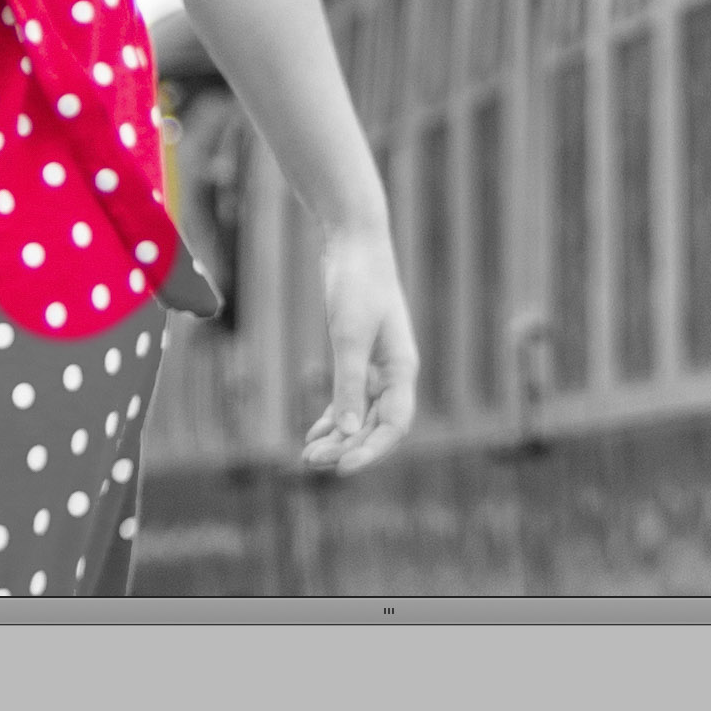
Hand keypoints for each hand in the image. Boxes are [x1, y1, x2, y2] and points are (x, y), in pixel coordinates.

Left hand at [303, 225, 416, 474]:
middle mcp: (395, 373)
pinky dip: (335, 417)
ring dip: (338, 437)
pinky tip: (315, 432)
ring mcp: (379, 365)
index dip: (370, 451)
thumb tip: (346, 433)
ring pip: (361, 415)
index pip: (393, 425)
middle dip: (346, 448)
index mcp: (402, 369)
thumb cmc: (357, 284)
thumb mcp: (349, 336)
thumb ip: (348, 384)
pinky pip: (351, 398)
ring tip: (307, 455)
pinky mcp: (361, 355)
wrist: (355, 241)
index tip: (340, 468)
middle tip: (309, 462)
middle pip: (375, 425)